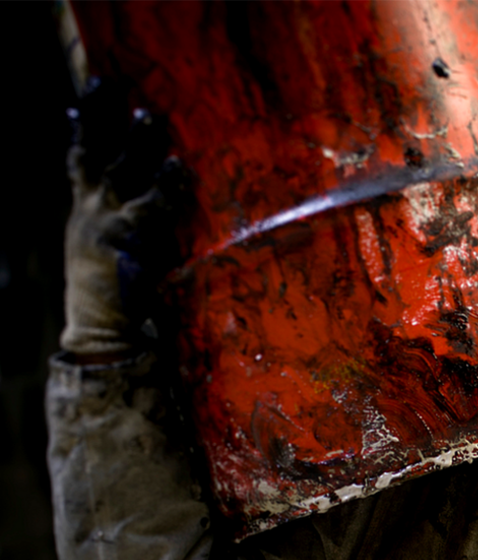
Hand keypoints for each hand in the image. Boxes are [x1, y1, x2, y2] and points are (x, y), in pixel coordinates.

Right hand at [60, 80, 184, 360]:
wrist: (105, 334)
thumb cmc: (119, 297)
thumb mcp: (113, 252)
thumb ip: (129, 223)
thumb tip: (153, 198)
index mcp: (85, 215)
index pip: (79, 164)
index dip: (80, 131)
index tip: (78, 103)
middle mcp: (89, 213)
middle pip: (89, 155)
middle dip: (95, 118)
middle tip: (103, 85)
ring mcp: (105, 224)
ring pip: (119, 170)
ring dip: (134, 141)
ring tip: (148, 115)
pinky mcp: (127, 239)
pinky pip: (151, 203)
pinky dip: (165, 184)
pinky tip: (177, 166)